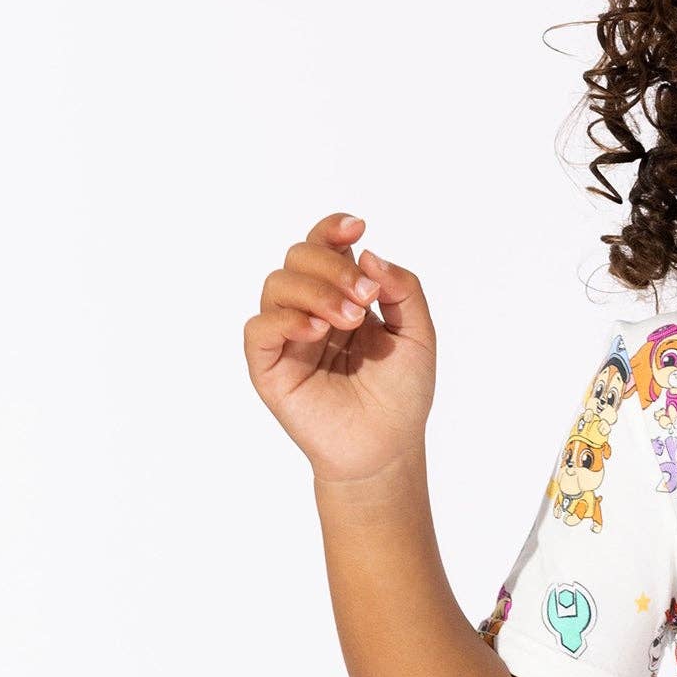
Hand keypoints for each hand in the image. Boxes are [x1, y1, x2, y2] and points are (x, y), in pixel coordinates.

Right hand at [244, 210, 435, 481]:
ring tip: (350, 321)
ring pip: (277, 285)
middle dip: (332, 266)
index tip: (358, 226)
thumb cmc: (401, 395)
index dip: (332, 229)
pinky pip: (260, 329)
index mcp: (340, 296)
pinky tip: (318, 332)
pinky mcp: (268, 367)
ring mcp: (287, 337)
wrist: (388, 449)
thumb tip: (368, 253)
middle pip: (298, 257)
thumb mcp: (417, 335)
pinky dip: (286, 320)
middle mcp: (309, 310)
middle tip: (364, 296)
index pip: (323, 247)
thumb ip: (402, 290)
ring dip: (315, 292)